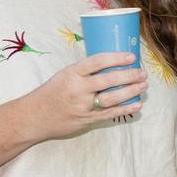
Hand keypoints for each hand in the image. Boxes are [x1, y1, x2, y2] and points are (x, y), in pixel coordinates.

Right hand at [20, 52, 146, 140]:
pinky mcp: (86, 120)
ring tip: (143, 86)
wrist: (33, 117)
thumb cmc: (51, 93)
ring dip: (130, 91)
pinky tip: (136, 105)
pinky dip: (125, 109)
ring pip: (111, 98)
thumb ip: (85, 71)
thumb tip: (112, 63)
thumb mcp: (64, 75)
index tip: (131, 57)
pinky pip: (109, 114)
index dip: (116, 58)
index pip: (97, 62)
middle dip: (129, 76)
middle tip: (142, 73)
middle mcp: (78, 89)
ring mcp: (82, 106)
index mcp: (72, 73)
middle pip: (108, 80)